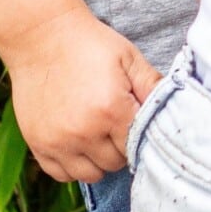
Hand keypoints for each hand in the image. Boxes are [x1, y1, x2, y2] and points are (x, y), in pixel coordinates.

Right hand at [1, 5, 159, 181]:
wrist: (41, 36)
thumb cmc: (89, 44)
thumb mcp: (128, 58)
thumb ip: (152, 86)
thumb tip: (173, 109)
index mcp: (111, 110)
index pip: (136, 147)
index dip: (139, 136)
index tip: (134, 123)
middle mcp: (83, 132)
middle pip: (114, 163)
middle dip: (120, 148)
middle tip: (115, 125)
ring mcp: (57, 142)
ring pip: (89, 175)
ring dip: (97, 160)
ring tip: (97, 135)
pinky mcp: (37, 144)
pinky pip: (60, 174)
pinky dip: (72, 165)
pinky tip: (77, 143)